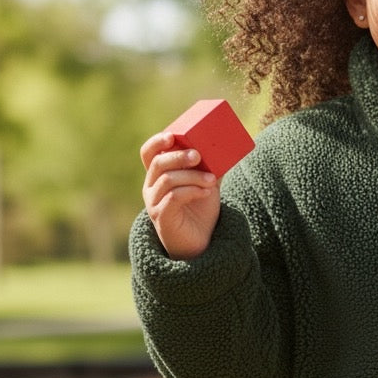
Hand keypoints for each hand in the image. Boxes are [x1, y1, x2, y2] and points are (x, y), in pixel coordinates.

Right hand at [140, 131, 220, 259]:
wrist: (200, 241)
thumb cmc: (200, 210)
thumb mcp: (207, 183)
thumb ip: (212, 166)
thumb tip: (228, 147)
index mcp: (159, 175)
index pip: (148, 153)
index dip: (156, 142)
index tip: (172, 136)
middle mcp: (152, 186)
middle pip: (158, 163)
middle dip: (179, 156)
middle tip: (198, 156)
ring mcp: (154, 202)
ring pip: (168, 179)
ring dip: (192, 176)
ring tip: (211, 179)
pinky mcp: (161, 216)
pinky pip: (173, 197)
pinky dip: (192, 191)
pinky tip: (206, 192)